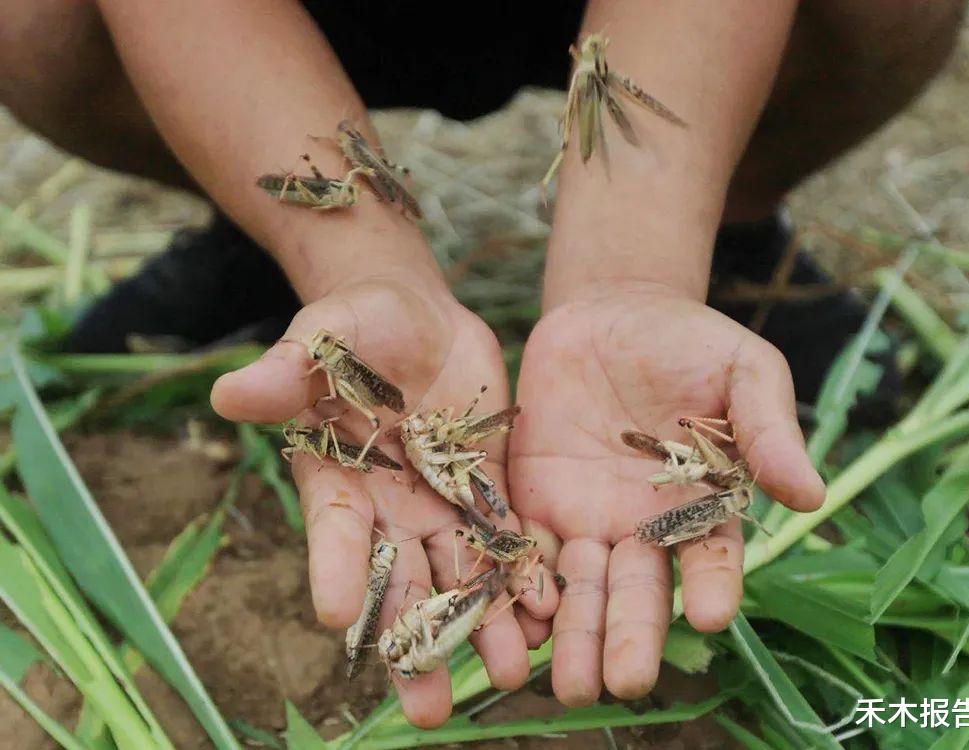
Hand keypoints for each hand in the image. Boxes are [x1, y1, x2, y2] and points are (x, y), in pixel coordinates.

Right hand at [211, 277, 558, 727]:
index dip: (336, 571)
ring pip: (460, 575)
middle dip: (416, 643)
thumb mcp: (322, 338)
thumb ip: (285, 370)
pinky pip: (505, 539)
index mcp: (339, 480)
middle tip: (428, 709)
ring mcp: (440, 504)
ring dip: (482, 627)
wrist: (416, 321)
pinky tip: (550, 614)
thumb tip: (227, 392)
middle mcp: (389, 508)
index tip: (337, 619)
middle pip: (401, 582)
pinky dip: (524, 576)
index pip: (336, 534)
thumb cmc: (355, 325)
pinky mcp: (485, 490)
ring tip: (509, 677)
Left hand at [508, 287, 824, 704]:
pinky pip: (525, 549)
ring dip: (574, 633)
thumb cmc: (689, 342)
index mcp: (702, 502)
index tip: (711, 614)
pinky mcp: (536, 500)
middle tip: (625, 682)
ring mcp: (587, 518)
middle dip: (631, 635)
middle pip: (638, 590)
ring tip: (568, 682)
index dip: (714, 584)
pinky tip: (518, 623)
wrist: (611, 314)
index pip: (711, 554)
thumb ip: (768, 428)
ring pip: (580, 587)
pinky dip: (520, 586)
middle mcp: (644, 525)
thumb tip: (812, 494)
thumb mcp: (742, 370)